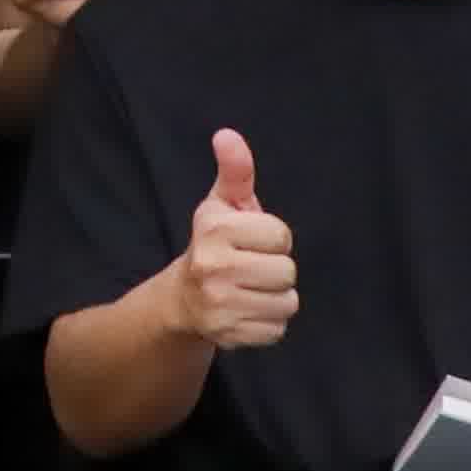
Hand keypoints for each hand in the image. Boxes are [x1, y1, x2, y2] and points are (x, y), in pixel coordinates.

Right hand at [168, 127, 295, 351]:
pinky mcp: (228, 334)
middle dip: (276, 269)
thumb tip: (227, 135)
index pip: (281, 235)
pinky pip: (277, 330)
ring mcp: (219, 304)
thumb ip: (234, 170)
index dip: (272, 238)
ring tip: (251, 289)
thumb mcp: (222, 204)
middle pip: (287, 271)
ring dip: (275, 297)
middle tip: (252, 267)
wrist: (183, 299)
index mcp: (214, 229)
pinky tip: (247, 311)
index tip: (251, 241)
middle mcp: (212, 267)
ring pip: (287, 302)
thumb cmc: (215, 245)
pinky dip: (268, 323)